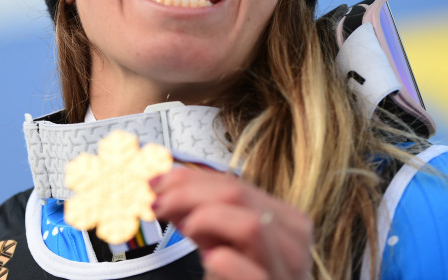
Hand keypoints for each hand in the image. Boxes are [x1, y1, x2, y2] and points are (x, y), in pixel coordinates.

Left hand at [150, 168, 311, 279]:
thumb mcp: (218, 241)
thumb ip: (197, 212)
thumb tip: (161, 183)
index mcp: (284, 221)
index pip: (234, 183)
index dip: (189, 178)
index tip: (155, 182)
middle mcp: (293, 243)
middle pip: (239, 195)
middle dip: (188, 193)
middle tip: (156, 203)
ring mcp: (286, 272)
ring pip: (251, 225)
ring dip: (207, 220)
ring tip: (185, 233)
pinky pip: (250, 272)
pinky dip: (224, 261)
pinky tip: (208, 260)